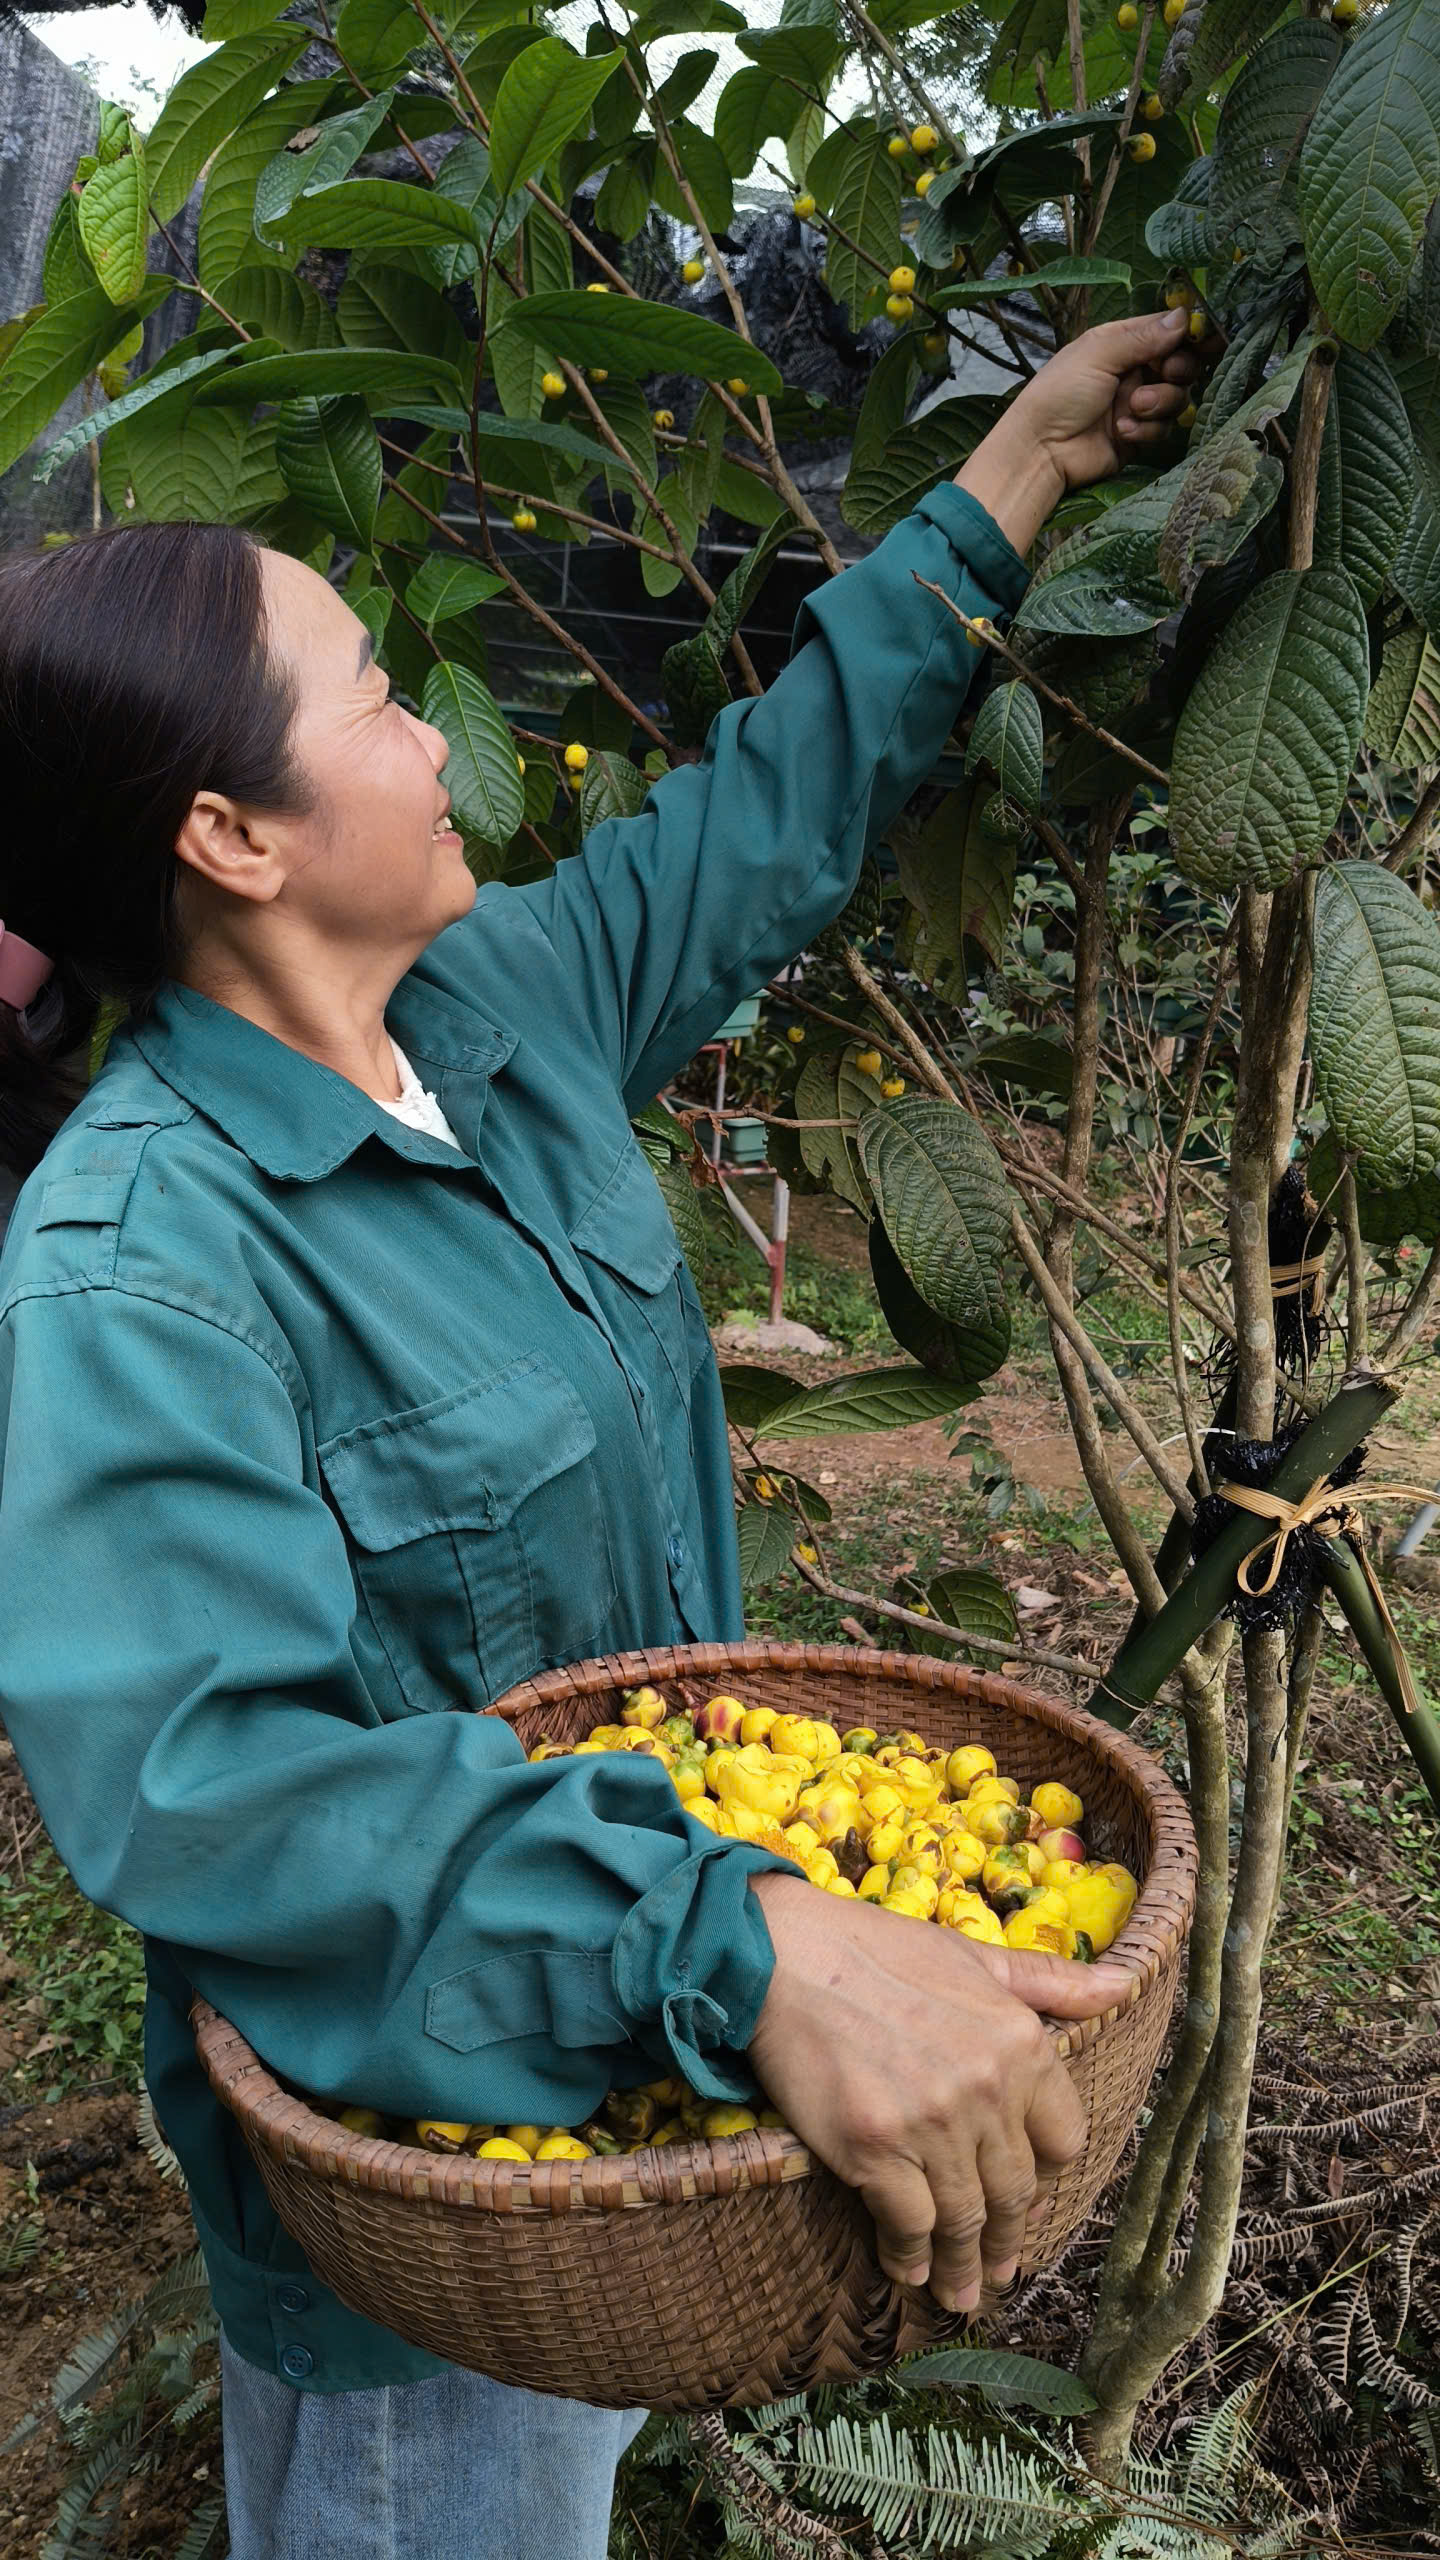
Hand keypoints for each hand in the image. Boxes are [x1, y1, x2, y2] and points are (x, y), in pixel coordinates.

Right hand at [747, 1871, 1134, 2313]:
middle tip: (999, 2270)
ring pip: (965, 2217)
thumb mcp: (974, 1956)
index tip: (1026, 2193)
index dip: (1045, 2172)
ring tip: (960, 2292)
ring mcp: (933, 2122)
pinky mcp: (876, 2149)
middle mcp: (987, 2087)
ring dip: (964, 2264)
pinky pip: (910, 2224)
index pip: (1064, 2139)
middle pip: (1015, 2189)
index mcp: (1021, 2042)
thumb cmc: (876, 1949)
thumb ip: (1050, 1982)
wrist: (782, 1954)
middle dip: (1007, 2237)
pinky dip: (912, 2256)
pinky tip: (910, 2270)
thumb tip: (1122, 1988)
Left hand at [1009, 307, 1217, 491]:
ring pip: (1177, 397)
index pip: (1167, 329)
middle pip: (1181, 363)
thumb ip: (1142, 336)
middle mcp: (1134, 370)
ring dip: (1160, 402)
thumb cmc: (1059, 393)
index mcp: (1122, 342)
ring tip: (1132, 407)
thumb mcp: (1098, 354)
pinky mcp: (1139, 434)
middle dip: (1179, 369)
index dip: (1188, 333)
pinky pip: (1163, 428)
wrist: (1041, 451)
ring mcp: (1138, 403)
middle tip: (1167, 373)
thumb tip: (1183, 316)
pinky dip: (1146, 429)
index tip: (1206, 337)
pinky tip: (1122, 431)